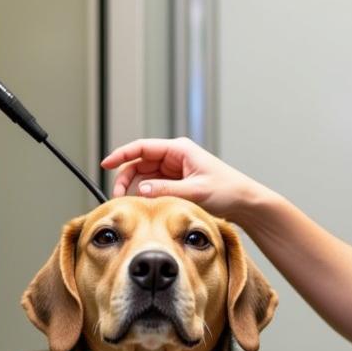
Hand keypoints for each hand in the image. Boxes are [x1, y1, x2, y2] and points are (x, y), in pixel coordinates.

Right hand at [100, 136, 261, 221]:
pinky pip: (154, 184)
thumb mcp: (195, 191)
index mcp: (180, 149)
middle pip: (140, 162)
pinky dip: (146, 192)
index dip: (122, 154)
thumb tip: (140, 189)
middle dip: (126, 176)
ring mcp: (176, 169)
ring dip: (135, 186)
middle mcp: (176, 156)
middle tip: (118, 195)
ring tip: (130, 202)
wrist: (245, 201)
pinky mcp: (178, 182)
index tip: (106, 164)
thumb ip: (166, 189)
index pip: (143, 147)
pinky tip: (143, 203)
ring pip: (145, 174)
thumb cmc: (227, 190)